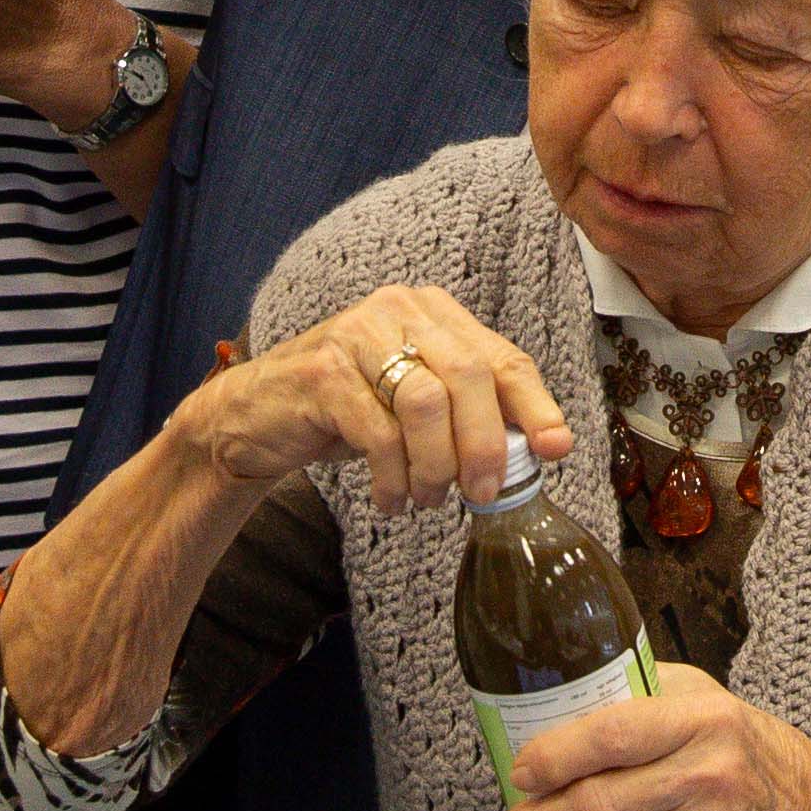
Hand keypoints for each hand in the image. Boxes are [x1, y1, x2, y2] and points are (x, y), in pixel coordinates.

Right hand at [178, 283, 570, 514]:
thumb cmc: (349, 411)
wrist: (257, 416)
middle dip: (483, 444)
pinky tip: (390, 500)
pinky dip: (393, 477)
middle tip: (480, 493)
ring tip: (426, 498)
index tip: (554, 450)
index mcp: (434, 313)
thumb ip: (469, 412)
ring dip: (434, 466)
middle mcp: (400, 311)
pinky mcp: (322, 370)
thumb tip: (541, 448)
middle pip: (470, 375)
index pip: (503, 356)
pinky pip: (378, 432)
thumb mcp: (414, 404)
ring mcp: (357, 334)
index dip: (535, 406)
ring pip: (426, 402)